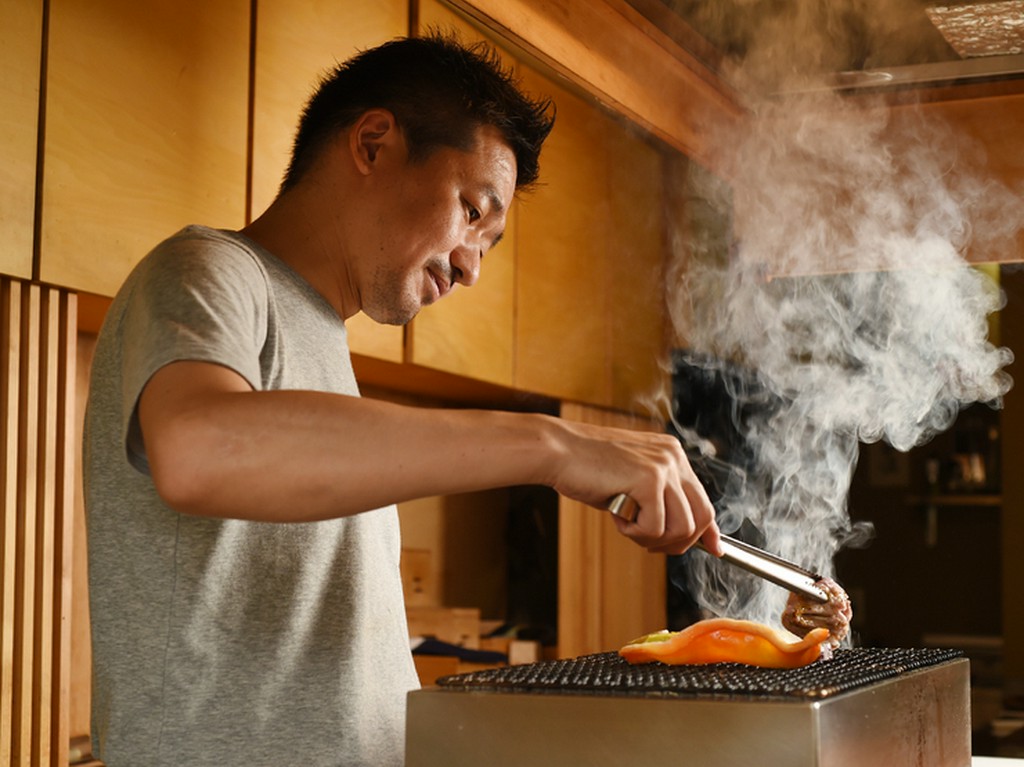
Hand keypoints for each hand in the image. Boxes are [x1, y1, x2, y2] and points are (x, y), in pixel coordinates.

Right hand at [549, 420, 721, 555]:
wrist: (558, 452)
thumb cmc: (586, 469)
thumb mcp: (630, 483)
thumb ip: (658, 501)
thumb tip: (681, 533)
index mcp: (672, 454)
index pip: (703, 499)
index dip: (709, 530)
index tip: (713, 548)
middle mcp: (674, 457)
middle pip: (702, 516)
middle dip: (679, 542)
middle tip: (649, 544)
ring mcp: (663, 466)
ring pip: (682, 527)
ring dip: (653, 537)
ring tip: (626, 524)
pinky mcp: (648, 479)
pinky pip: (656, 526)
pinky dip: (635, 532)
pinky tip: (616, 516)